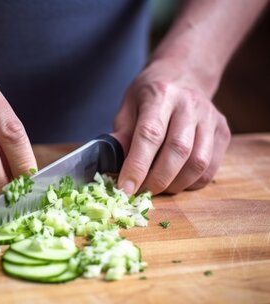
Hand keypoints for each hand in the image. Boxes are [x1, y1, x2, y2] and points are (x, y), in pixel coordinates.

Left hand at [112, 59, 230, 194]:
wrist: (183, 75)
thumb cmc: (149, 96)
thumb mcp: (128, 107)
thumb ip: (122, 135)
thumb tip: (115, 166)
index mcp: (160, 95)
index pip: (150, 135)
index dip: (137, 166)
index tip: (125, 188)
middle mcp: (189, 104)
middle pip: (177, 151)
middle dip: (157, 180)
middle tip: (141, 193)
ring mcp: (210, 117)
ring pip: (198, 162)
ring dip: (175, 184)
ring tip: (157, 188)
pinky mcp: (222, 131)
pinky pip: (210, 167)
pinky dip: (192, 183)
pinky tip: (176, 181)